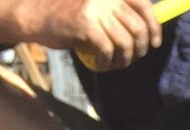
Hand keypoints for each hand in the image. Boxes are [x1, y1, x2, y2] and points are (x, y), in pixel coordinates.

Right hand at [0, 0, 161, 70]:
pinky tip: (99, 64)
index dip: (154, 27)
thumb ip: (118, 14)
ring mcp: (95, 8)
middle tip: (131, 58)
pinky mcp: (85, 23)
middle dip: (139, 49)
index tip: (154, 44)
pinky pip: (108, 50)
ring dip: (124, 60)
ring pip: (125, 42)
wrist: (35, 15)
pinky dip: (107, 62)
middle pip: (138, 28)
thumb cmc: (68, 15)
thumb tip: (148, 31)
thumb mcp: (97, 8)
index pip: (143, 5)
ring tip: (114, 64)